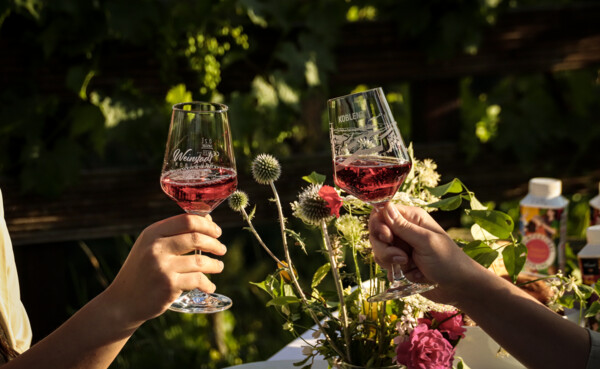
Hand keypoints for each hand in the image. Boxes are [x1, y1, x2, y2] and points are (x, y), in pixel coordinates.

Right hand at [102, 214, 226, 326]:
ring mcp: (162, 267)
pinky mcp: (168, 285)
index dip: (207, 225)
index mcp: (152, 233)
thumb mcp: (150, 247)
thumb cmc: (142, 271)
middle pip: (196, 238)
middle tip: (222, 249)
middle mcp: (156, 247)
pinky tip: (209, 286)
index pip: (187, 220)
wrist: (123, 302)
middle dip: (215, 243)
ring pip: (200, 261)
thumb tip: (208, 220)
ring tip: (219, 267)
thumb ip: (175, 234)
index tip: (217, 232)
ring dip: (215, 265)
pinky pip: (197, 280)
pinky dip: (207, 283)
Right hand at [369, 203, 479, 303]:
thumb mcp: (426, 242)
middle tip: (402, 258)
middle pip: (377, 233)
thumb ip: (403, 226)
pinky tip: (412, 275)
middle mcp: (404, 230)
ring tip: (408, 266)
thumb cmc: (448, 261)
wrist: (459, 288)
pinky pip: (386, 265)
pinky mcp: (400, 264)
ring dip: (390, 261)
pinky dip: (394, 272)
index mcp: (412, 218)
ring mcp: (401, 248)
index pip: (382, 213)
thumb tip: (384, 206)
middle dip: (384, 247)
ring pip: (379, 250)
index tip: (387, 237)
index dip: (379, 224)